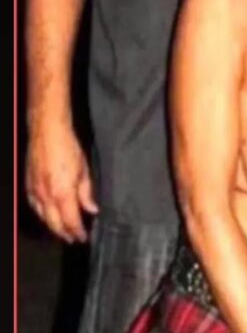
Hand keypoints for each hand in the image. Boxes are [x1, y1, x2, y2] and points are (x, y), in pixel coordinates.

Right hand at [25, 123, 98, 242]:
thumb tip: (92, 209)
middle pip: (55, 223)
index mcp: (62, 193)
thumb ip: (86, 193)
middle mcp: (46, 195)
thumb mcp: (84, 171)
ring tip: (63, 231)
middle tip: (73, 238)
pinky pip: (35, 207)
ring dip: (54, 226)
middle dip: (65, 233)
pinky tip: (49, 215)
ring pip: (43, 217)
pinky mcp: (28, 186)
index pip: (70, 221)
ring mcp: (35, 191)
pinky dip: (43, 215)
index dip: (77, 232)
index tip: (83, 237)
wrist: (47, 133)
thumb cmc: (68, 148)